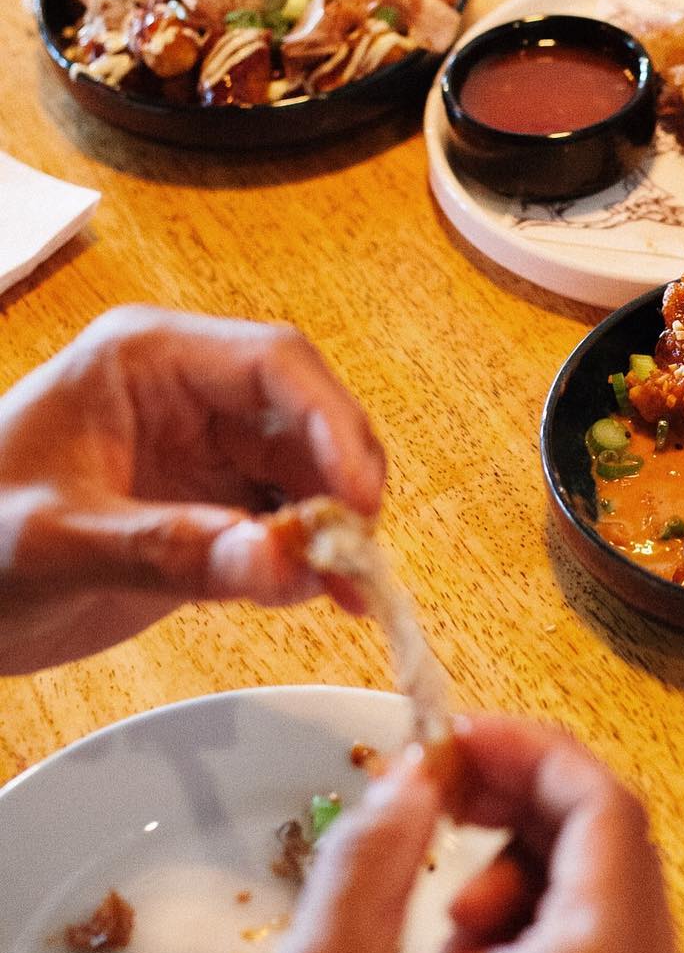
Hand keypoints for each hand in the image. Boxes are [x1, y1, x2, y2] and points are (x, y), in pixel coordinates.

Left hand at [0, 307, 384, 672]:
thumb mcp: (56, 546)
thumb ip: (167, 551)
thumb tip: (280, 562)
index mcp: (148, 358)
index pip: (272, 362)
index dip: (330, 420)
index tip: (359, 494)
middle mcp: (188, 391)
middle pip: (303, 412)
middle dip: (342, 478)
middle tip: (360, 552)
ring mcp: (203, 446)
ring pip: (306, 466)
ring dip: (335, 522)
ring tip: (350, 586)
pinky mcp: (209, 502)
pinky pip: (282, 516)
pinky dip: (311, 554)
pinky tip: (327, 595)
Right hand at [263, 714, 678, 952]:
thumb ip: (369, 857)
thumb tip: (414, 777)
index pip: (608, 807)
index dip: (532, 748)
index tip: (455, 737)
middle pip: (614, 851)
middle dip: (521, 810)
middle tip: (440, 804)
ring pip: (605, 909)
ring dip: (523, 879)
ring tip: (441, 923)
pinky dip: (533, 939)